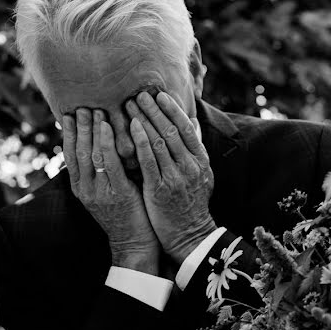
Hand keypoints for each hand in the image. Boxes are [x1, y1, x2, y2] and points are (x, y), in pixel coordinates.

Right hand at [61, 108, 160, 274]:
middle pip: (77, 151)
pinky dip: (107, 142)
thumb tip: (102, 145)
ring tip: (94, 109)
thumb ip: (103, 171)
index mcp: (81, 188)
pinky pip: (109, 163)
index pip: (70, 155)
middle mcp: (85, 189)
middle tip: (81, 104)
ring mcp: (99, 191)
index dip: (68, 133)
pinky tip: (108, 127)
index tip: (67, 113)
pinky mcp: (117, 193)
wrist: (134, 244)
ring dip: (91, 129)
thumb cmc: (126, 215)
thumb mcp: (108, 192)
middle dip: (78, 126)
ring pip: (90, 154)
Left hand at [126, 91, 215, 264]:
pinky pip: (149, 160)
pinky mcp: (160, 189)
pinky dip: (140, 142)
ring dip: (143, 120)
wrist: (189, 235)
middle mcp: (191, 167)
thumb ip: (194, 150)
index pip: (186, 128)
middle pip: (171, 131)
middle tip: (139, 94)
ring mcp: (176, 178)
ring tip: (129, 106)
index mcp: (201, 161)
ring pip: (159, 142)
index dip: (173, 110)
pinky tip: (130, 128)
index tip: (160, 94)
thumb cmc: (191, 204)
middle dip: (154, 110)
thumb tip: (192, 122)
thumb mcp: (201, 175)